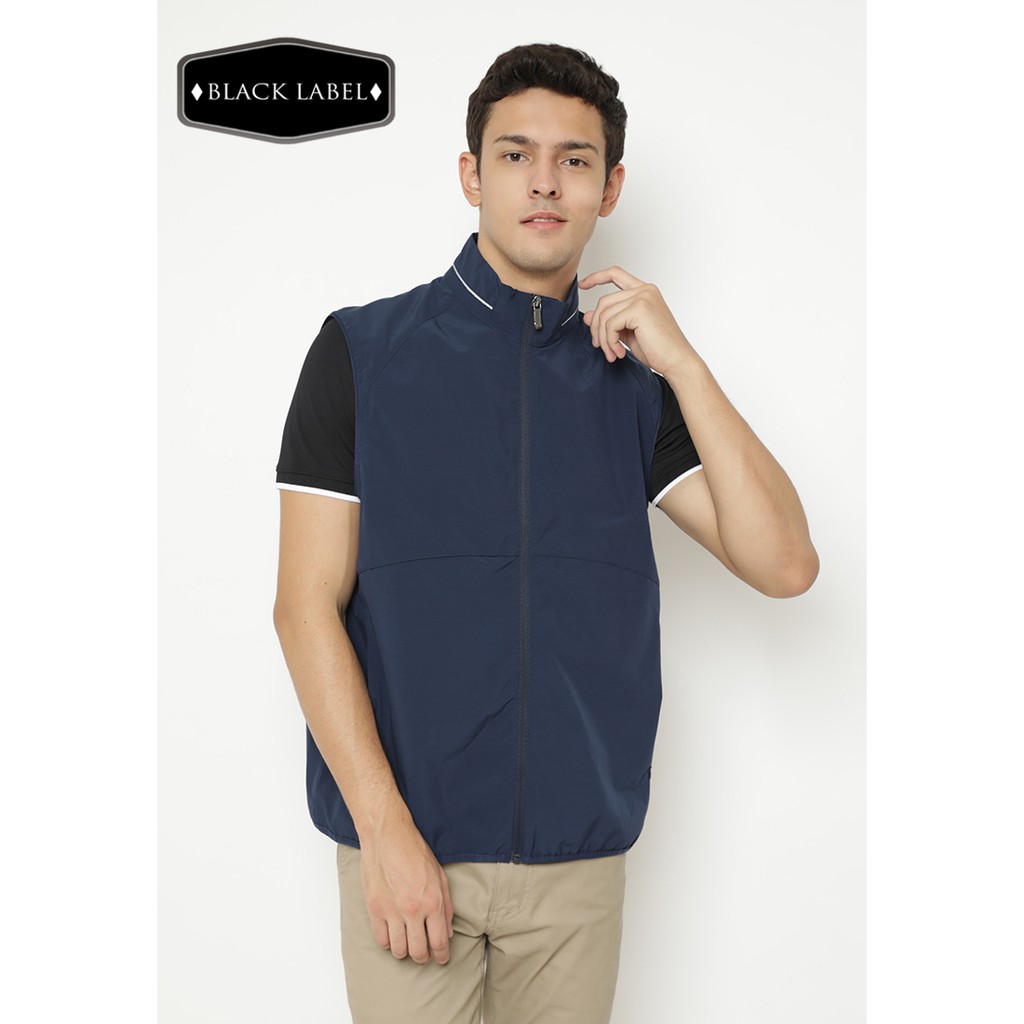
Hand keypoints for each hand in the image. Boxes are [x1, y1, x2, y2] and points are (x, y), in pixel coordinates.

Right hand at [359, 821, 454, 964]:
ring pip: (399, 950)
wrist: (387, 836)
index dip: (442, 955)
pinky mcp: (374, 909)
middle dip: (423, 957)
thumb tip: (448, 931)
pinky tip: (392, 933)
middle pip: (419, 952)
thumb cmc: (414, 851)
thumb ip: (447, 906)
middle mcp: (414, 910)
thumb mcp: (439, 876)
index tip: (441, 959)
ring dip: (404, 950)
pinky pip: (381, 940)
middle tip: (423, 953)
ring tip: (407, 942)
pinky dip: (387, 941)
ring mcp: (392, 911)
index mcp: (433, 902)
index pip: (440, 942)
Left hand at [580, 266, 695, 375]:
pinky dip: (609, 341)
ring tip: (612, 353)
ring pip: (604, 314)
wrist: (677, 361)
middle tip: (601, 347)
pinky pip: (610, 324)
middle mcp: (644, 290)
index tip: (582, 284)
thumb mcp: (627, 333)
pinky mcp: (640, 309)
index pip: (615, 274)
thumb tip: (588, 316)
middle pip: (604, 301)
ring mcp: (643, 297)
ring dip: (603, 338)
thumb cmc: (657, 349)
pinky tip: (619, 352)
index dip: (596, 277)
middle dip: (597, 327)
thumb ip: (610, 321)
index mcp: (645, 291)